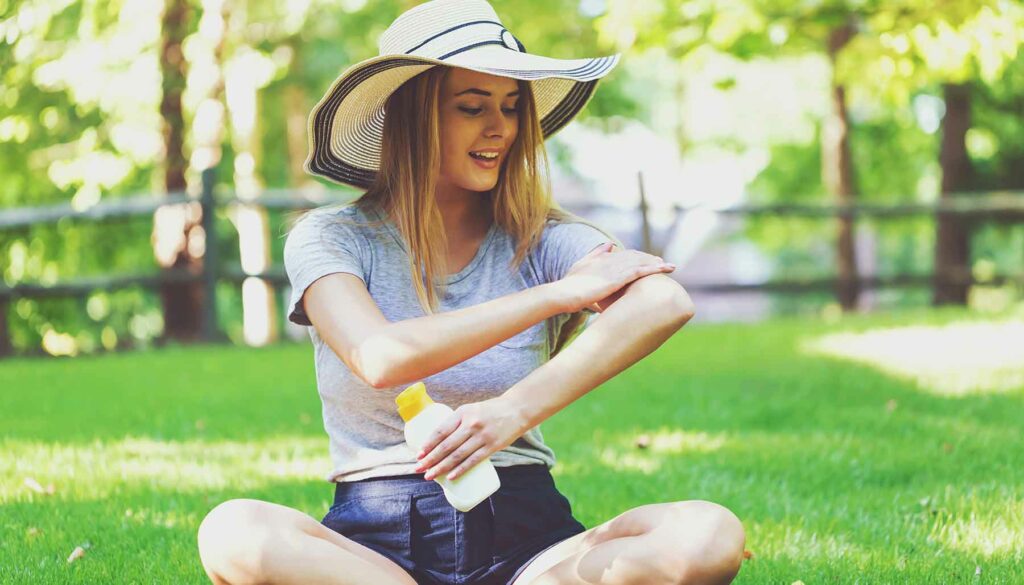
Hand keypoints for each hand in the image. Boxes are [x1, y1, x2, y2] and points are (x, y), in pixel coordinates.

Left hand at [413, 396, 527, 481]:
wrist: (517, 409)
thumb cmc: (490, 411)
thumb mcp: (471, 410)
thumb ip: (457, 423)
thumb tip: (439, 441)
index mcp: (463, 413)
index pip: (441, 430)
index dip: (428, 443)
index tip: (419, 454)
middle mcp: (471, 424)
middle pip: (446, 445)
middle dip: (430, 459)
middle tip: (419, 468)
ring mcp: (482, 436)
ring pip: (457, 455)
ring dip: (441, 467)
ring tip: (430, 475)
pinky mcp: (492, 446)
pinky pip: (473, 461)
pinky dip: (460, 470)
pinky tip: (450, 477)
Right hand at [553, 243, 675, 312]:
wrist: (564, 293)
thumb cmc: (569, 285)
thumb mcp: (582, 265)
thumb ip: (596, 254)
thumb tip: (609, 244)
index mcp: (603, 258)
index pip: (624, 254)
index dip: (637, 256)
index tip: (648, 259)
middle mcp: (611, 260)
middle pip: (636, 256)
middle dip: (650, 259)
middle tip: (663, 263)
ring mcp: (615, 268)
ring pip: (641, 262)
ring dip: (656, 263)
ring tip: (670, 266)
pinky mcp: (618, 278)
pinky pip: (641, 271)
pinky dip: (654, 269)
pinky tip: (664, 270)